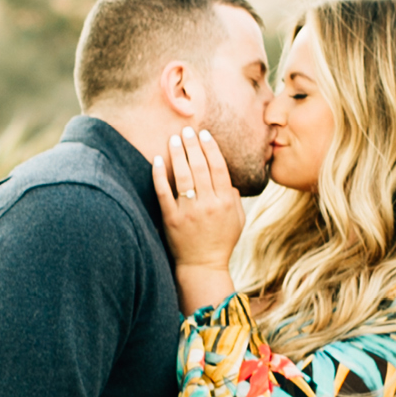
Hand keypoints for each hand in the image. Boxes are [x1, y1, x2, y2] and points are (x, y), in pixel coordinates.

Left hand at [151, 126, 242, 309]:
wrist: (202, 266)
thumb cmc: (222, 242)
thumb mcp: (238, 220)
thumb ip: (234, 197)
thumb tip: (227, 178)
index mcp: (225, 203)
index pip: (218, 168)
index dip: (211, 149)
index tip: (204, 134)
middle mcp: (208, 205)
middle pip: (200, 168)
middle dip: (193, 146)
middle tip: (186, 130)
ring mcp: (188, 212)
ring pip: (183, 177)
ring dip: (178, 155)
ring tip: (174, 139)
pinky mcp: (171, 219)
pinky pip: (164, 193)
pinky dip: (160, 175)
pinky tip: (157, 160)